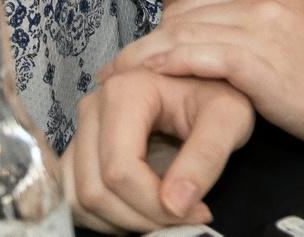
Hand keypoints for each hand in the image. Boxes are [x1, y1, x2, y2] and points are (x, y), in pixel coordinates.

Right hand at [64, 69, 253, 230]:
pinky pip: (75, 195)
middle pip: (97, 189)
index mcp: (124, 92)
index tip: (194, 211)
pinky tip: (140, 209)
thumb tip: (175, 204)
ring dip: (122, 220)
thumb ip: (205, 158)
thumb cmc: (217, 95)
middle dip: (141, 217)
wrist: (206, 84)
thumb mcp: (227, 119)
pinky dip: (105, 215)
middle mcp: (93, 107)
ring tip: (164, 214)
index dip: (154, 205)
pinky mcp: (81, 147)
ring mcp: (83, 128)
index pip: (120, 171)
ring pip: (81, 197)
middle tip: (183, 217)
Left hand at [103, 0, 303, 154]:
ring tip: (114, 81)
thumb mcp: (286, 31)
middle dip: (143, 46)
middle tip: (112, 72)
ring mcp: (255, 23)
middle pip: (177, 17)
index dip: (158, 32)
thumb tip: (205, 43)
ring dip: (141, 59)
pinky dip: (163, 67)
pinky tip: (142, 81)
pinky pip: (194, 56)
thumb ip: (247, 27)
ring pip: (178, 35)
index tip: (134, 57)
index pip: (188, 4)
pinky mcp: (257, 58)